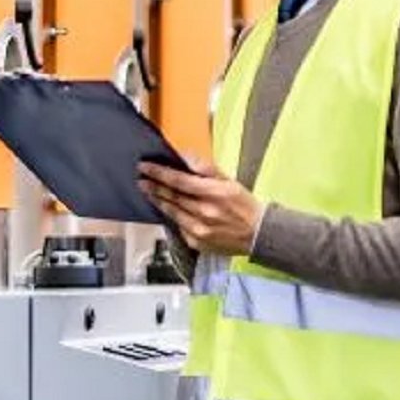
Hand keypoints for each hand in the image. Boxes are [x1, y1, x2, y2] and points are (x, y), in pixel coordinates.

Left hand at [139, 157, 263, 257]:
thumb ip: (206, 169)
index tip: (145, 167)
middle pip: (172, 197)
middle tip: (141, 178)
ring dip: (158, 200)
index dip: (159, 173)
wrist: (258, 234)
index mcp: (214, 194)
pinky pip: (178, 227)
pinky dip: (171, 216)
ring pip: (171, 212)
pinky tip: (166, 208)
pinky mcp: (196, 242)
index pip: (179, 181)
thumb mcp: (230, 181)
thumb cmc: (244, 205)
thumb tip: (186, 157)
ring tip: (148, 191)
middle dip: (154, 186)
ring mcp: (199, 230)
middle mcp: (204, 213)